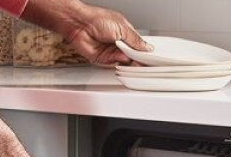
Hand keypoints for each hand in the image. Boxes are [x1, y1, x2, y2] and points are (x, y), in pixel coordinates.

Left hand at [23, 0, 148, 65]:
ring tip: (136, 61)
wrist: (79, 25)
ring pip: (125, 60)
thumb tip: (147, 48)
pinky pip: (114, 63)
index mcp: (125, 32)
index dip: (144, 51)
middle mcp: (118, 41)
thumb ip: (135, 40)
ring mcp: (111, 50)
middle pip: (132, 55)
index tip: (151, 58)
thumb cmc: (97, 19)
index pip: (138, 44)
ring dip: (130, 62)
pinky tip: (124, 60)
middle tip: (145, 62)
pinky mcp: (103, 58)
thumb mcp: (122, 28)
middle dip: (138, 58)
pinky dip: (120, 63)